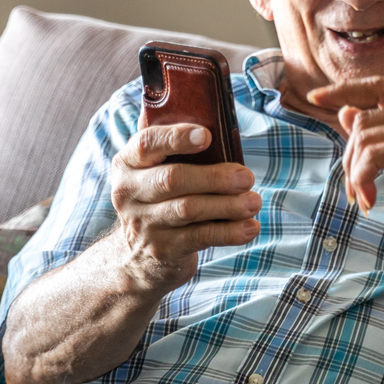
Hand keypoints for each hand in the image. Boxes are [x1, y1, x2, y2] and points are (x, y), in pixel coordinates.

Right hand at [108, 123, 258, 291]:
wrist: (137, 254)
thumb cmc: (161, 197)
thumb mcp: (156, 171)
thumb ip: (177, 149)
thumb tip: (221, 130)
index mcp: (128, 163)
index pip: (146, 144)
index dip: (176, 138)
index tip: (207, 136)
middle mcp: (128, 193)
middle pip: (172, 179)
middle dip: (214, 178)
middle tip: (247, 178)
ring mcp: (143, 224)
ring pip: (188, 209)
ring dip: (227, 205)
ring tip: (254, 202)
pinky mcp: (162, 249)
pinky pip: (200, 237)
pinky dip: (229, 232)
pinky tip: (250, 227)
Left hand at [308, 77, 383, 254]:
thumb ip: (378, 137)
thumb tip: (345, 111)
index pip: (378, 86)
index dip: (344, 89)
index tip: (316, 98)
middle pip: (364, 118)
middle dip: (349, 156)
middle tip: (354, 188)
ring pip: (363, 137)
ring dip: (354, 172)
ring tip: (364, 196)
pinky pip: (371, 155)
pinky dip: (361, 179)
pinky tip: (370, 199)